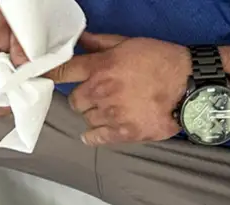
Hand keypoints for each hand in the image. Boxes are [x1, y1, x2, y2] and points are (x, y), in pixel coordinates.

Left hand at [47, 32, 190, 145]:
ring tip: (114, 107)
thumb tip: (77, 40)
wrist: (190, 86)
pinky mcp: (120, 134)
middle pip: (74, 101)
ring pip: (86, 118)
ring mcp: (109, 115)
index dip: (49, 74)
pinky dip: (94, 135)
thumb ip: (101, 44)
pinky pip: (92, 138)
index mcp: (102, 67)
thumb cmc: (162, 61)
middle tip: (100, 94)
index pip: (63, 71)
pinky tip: (103, 128)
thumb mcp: (131, 44)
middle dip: (84, 97)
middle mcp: (101, 91)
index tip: (39, 76)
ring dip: (94, 114)